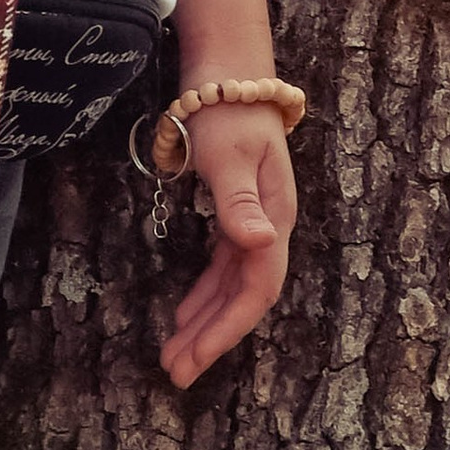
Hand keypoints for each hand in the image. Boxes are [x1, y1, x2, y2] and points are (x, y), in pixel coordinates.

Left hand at [158, 102, 296, 385]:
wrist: (229, 75)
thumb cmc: (227, 112)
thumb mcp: (229, 155)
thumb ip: (239, 202)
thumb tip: (261, 245)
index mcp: (274, 218)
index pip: (256, 288)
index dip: (228, 328)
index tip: (195, 358)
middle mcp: (269, 227)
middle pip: (245, 296)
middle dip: (212, 337)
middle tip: (175, 373)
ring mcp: (255, 223)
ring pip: (232, 287)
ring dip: (206, 323)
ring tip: (175, 357)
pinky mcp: (237, 215)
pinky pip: (223, 269)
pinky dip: (204, 295)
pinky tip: (184, 317)